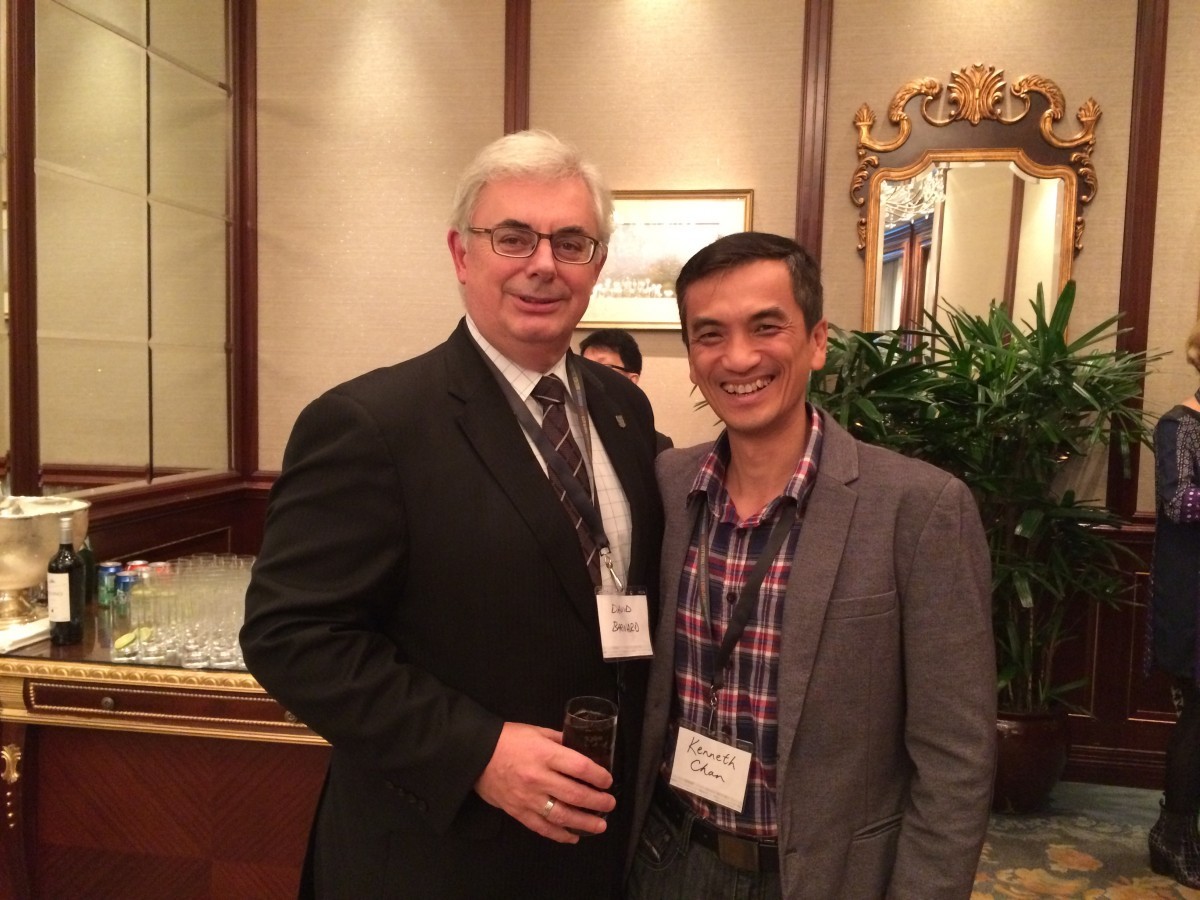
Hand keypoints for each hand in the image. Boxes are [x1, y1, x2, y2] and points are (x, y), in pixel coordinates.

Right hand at [474, 721, 615, 842]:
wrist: (475, 755)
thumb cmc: (508, 739)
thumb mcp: (536, 731)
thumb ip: (559, 741)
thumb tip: (580, 748)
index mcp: (544, 754)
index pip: (579, 767)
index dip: (598, 776)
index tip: (608, 781)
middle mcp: (538, 778)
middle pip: (575, 794)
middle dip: (597, 802)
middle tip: (609, 804)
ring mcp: (528, 798)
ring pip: (561, 816)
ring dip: (584, 823)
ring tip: (600, 826)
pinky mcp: (518, 812)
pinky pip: (542, 827)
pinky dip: (559, 834)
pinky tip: (573, 836)